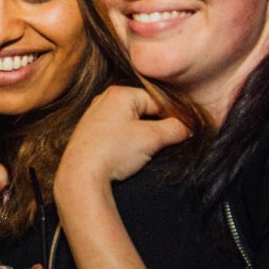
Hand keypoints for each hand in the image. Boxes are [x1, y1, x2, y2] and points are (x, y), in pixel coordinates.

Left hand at [55, 86, 189, 193]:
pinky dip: (126, 140)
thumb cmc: (114, 151)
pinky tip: (129, 154)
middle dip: (157, 125)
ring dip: (142, 134)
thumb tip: (188, 128)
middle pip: (142, 110)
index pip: (156, 100)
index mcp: (120, 93)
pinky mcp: (88, 133)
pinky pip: (115, 131)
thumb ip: (175, 129)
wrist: (81, 175)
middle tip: (166, 142)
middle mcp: (104, 99)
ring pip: (129, 121)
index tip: (183, 130)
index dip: (173, 115)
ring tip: (148, 150)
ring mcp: (94, 116)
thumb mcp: (152, 139)